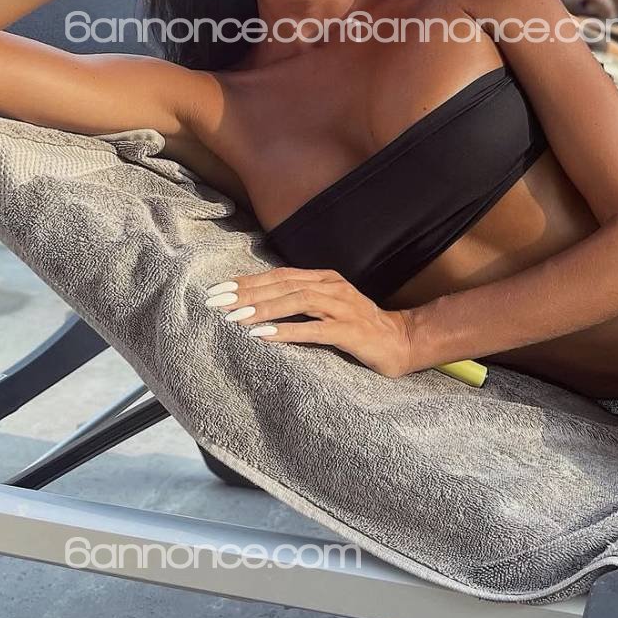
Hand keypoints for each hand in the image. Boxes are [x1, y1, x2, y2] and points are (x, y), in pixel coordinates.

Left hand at [205, 267, 415, 377]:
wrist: (401, 342)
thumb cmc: (359, 328)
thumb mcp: (329, 308)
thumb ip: (302, 301)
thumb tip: (260, 304)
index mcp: (325, 279)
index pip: (280, 275)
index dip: (249, 281)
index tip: (219, 289)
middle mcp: (332, 287)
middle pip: (284, 284)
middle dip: (247, 293)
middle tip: (216, 302)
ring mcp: (343, 307)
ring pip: (297, 301)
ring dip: (263, 309)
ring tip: (235, 318)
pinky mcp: (349, 331)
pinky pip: (314, 330)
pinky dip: (286, 331)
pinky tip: (263, 337)